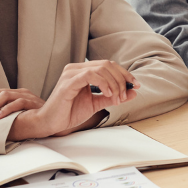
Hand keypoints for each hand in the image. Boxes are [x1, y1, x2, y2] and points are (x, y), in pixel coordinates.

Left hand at [0, 88, 45, 124]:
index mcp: (11, 94)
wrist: (53, 122)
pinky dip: (6, 110)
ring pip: (3, 96)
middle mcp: (17, 92)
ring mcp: (25, 95)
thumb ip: (0, 117)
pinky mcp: (32, 102)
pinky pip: (17, 103)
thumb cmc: (32, 123)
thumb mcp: (12, 118)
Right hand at [21, 61, 137, 137]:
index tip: (136, 85)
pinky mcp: (68, 82)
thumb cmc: (69, 112)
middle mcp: (76, 68)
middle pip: (107, 64)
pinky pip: (90, 75)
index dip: (124, 74)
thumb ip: (113, 97)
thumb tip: (133, 92)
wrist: (51, 123)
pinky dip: (103, 83)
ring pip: (101, 68)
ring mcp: (71, 73)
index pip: (108, 65)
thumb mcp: (97, 104)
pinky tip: (108, 94)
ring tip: (116, 98)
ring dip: (114, 83)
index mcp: (83, 71)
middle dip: (121, 79)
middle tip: (125, 95)